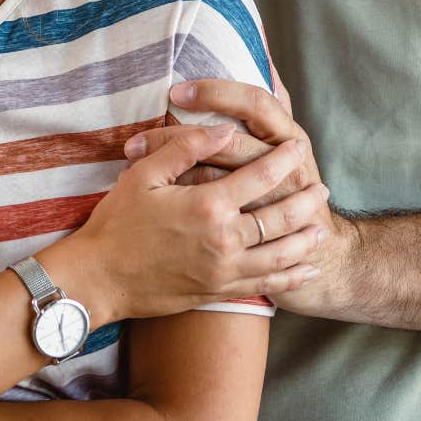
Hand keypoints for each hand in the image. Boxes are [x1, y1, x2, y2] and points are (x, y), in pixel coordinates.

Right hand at [123, 77, 349, 315]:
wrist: (98, 281)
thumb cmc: (116, 224)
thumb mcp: (143, 176)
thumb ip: (186, 148)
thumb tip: (224, 128)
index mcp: (208, 205)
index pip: (260, 176)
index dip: (284, 160)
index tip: (299, 149)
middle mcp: (224, 239)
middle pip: (281, 217)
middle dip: (306, 201)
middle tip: (322, 189)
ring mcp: (224, 270)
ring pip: (281, 255)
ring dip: (305, 239)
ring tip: (320, 228)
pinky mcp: (219, 291)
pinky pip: (266, 285)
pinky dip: (290, 276)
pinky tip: (303, 269)